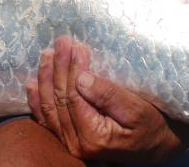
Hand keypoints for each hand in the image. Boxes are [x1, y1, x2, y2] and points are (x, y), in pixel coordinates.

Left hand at [26, 36, 188, 163]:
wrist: (156, 146)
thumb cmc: (151, 125)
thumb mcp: (136, 109)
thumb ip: (108, 95)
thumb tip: (81, 78)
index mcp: (93, 136)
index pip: (74, 96)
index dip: (73, 69)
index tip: (77, 46)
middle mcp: (77, 143)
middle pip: (60, 99)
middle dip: (59, 68)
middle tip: (62, 42)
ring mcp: (70, 143)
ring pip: (49, 107)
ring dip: (46, 78)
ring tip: (48, 54)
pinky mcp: (69, 139)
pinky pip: (47, 120)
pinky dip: (37, 101)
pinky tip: (32, 84)